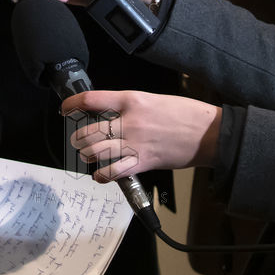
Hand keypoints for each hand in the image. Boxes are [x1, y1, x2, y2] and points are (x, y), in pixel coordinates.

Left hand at [62, 89, 220, 182]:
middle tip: (77, 138)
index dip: (73, 105)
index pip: (92, 100)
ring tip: (88, 154)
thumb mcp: (153, 99)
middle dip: (77, 137)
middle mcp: (129, 122)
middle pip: (89, 131)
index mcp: (132, 100)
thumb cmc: (185, 114)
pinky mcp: (143, 163)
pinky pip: (113, 172)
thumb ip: (130, 107)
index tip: (66, 109)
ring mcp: (135, 144)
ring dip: (87, 154)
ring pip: (96, 152)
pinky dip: (102, 175)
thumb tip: (109, 114)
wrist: (208, 133)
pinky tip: (101, 173)